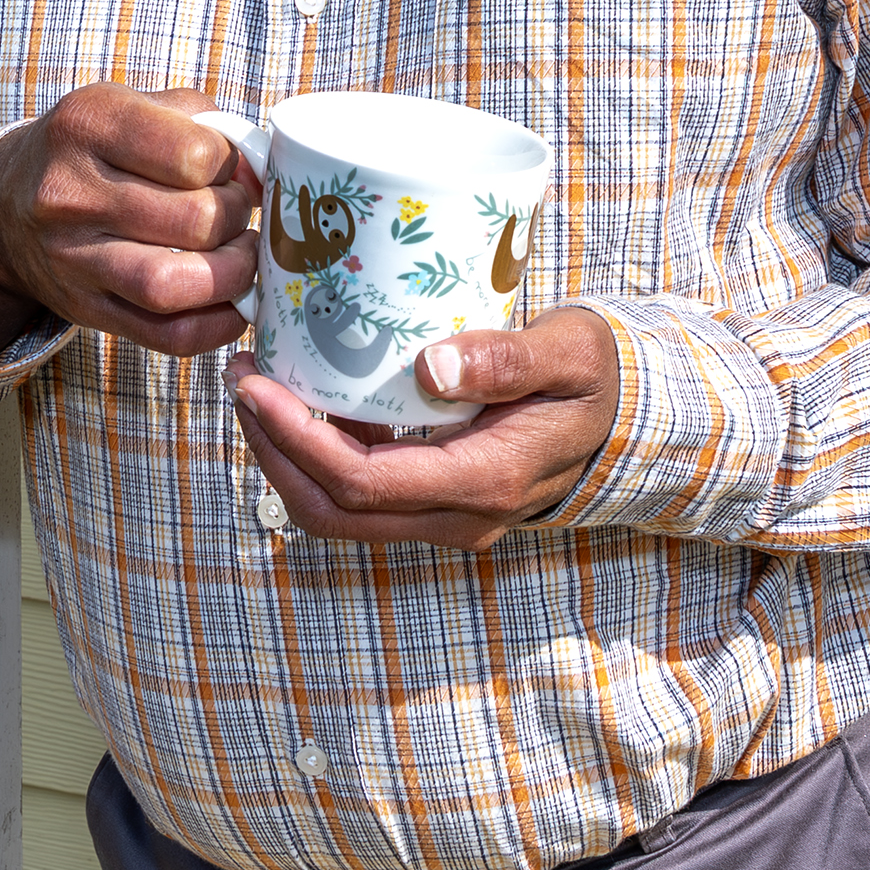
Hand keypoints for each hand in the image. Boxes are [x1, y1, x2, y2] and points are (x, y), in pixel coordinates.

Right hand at [0, 84, 259, 363]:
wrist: (5, 203)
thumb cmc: (88, 148)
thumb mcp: (129, 106)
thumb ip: (203, 123)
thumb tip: (263, 173)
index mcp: (88, 124)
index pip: (196, 155)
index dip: (233, 167)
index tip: (231, 172)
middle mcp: (71, 192)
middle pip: (195, 221)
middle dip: (238, 220)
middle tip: (237, 215)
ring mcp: (72, 257)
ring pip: (175, 285)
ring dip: (232, 275)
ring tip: (239, 257)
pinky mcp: (82, 308)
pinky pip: (165, 335)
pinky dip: (215, 325)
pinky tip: (232, 303)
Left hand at [230, 307, 622, 549]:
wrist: (631, 419)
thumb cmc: (600, 377)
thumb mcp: (570, 353)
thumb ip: (506, 359)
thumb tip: (430, 367)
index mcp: (485, 482)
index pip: (363, 482)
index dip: (296, 440)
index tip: (254, 385)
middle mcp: (458, 516)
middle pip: (334, 511)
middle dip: (272, 452)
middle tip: (239, 382)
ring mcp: (446, 517)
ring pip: (339, 513)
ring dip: (286, 458)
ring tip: (255, 389)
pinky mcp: (436, 502)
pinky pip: (361, 496)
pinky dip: (315, 458)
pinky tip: (301, 401)